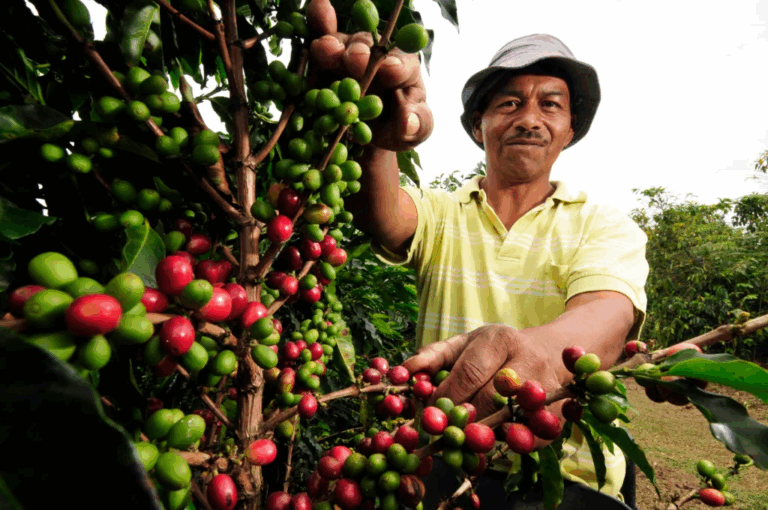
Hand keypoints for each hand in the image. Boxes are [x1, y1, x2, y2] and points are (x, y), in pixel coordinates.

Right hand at [305, 0, 432, 150]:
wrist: (360, 136)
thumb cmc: (393, 129)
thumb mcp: (412, 132)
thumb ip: (417, 125)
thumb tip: (408, 122)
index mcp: (403, 71)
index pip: (404, 65)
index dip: (397, 66)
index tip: (390, 71)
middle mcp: (375, 56)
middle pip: (369, 48)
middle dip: (361, 52)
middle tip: (353, 59)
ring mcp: (347, 54)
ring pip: (341, 43)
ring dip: (332, 44)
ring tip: (323, 49)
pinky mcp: (322, 59)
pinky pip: (321, 34)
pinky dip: (318, 20)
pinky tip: (317, 6)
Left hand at [402, 324, 566, 450]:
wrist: (548, 352)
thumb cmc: (496, 351)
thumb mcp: (465, 344)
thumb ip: (433, 356)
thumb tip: (403, 371)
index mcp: (499, 340)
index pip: (469, 374)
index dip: (446, 398)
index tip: (427, 415)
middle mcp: (527, 360)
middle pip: (489, 400)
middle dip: (461, 420)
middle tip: (441, 434)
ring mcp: (547, 388)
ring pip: (510, 421)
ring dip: (483, 436)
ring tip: (462, 442)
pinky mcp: (558, 414)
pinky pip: (531, 438)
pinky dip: (508, 446)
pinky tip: (490, 444)